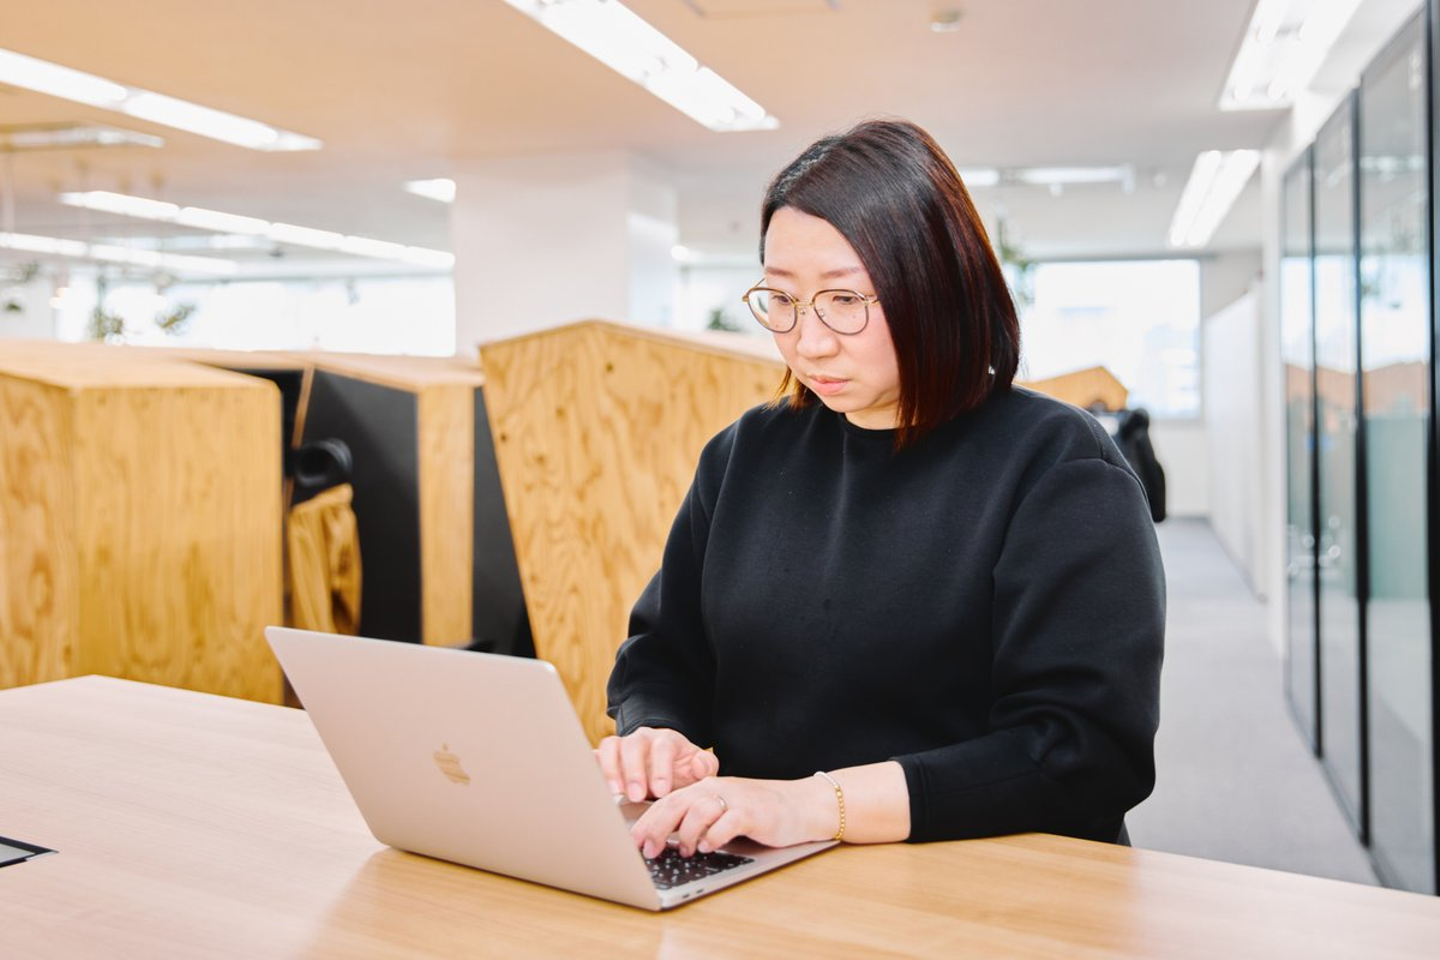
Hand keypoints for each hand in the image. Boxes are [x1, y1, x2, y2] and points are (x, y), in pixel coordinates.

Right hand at [595, 726, 719, 802]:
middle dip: (634, 771)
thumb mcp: (699, 769)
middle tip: (636, 795)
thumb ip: (706, 767)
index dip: (661, 768)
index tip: (661, 791)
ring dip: (611, 769)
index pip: (662, 747)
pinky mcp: (607, 757)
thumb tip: (700, 765)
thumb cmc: (682, 770)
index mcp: (666, 741)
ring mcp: (622, 746)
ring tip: (615, 792)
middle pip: (633, 744)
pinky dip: (590, 765)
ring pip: (611, 746)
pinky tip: (589, 781)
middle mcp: (642, 740)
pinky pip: (595, 756)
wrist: (667, 767)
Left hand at [629, 775, 834, 858]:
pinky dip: (715, 835)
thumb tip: (662, 839)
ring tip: (686, 851)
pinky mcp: (753, 813)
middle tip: (648, 849)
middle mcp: (717, 789)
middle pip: (676, 804)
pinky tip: (710, 846)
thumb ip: (695, 819)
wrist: (800, 805)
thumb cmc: (758, 812)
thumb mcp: (721, 810)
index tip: (632, 842)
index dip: (646, 821)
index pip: (667, 801)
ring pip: (699, 810)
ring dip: (687, 833)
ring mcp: (735, 799)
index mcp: (705, 788)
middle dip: (657, 828)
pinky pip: (728, 821)